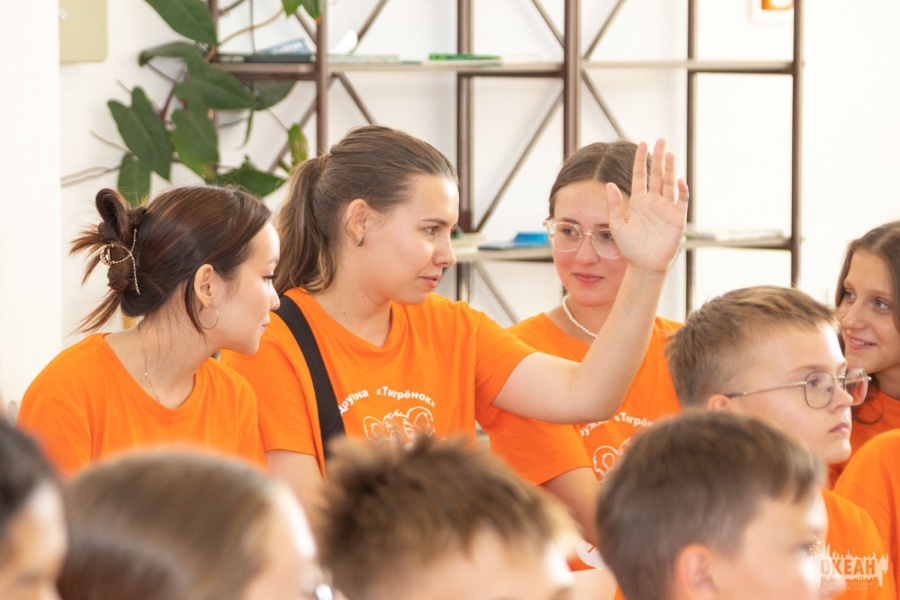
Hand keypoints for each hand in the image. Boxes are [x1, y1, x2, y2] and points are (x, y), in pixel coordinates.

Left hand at [606, 139, 688, 273]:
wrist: (644, 265)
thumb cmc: (630, 247)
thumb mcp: (617, 225)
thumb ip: (613, 205)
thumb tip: (608, 185)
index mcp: (639, 201)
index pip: (641, 175)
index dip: (641, 160)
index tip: (642, 144)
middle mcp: (654, 202)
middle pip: (657, 174)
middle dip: (659, 157)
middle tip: (660, 140)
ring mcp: (666, 209)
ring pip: (669, 183)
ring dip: (670, 169)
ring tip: (670, 153)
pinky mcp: (677, 219)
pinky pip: (681, 201)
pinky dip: (681, 191)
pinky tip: (678, 180)